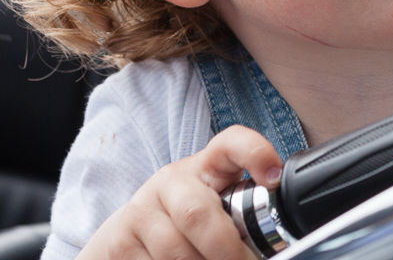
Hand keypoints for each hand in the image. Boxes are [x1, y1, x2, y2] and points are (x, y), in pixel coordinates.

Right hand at [78, 125, 281, 259]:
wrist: (127, 237)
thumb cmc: (186, 223)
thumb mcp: (216, 210)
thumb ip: (240, 217)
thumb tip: (272, 246)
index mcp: (207, 167)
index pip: (230, 144)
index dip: (254, 153)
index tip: (272, 179)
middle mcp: (172, 181)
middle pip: (196, 212)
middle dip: (224, 249)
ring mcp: (142, 208)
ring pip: (175, 251)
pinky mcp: (120, 239)